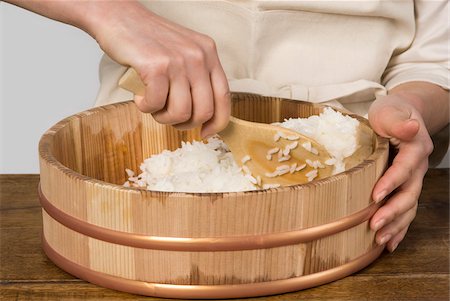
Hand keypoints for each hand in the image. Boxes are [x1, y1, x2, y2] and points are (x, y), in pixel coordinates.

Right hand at [93, 1, 229, 136]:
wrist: (118, 17)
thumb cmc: (148, 41)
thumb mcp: (184, 54)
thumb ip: (196, 78)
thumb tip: (203, 115)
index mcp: (209, 54)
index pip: (224, 97)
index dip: (217, 121)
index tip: (206, 132)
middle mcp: (199, 56)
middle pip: (203, 111)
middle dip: (184, 124)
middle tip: (168, 117)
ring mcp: (178, 61)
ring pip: (181, 112)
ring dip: (163, 118)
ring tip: (152, 105)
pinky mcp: (156, 66)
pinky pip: (156, 104)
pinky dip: (145, 107)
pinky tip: (139, 97)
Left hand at [368, 95, 432, 251]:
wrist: (402, 114)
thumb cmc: (391, 112)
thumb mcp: (390, 111)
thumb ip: (398, 121)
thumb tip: (411, 127)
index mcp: (415, 148)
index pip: (403, 168)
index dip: (391, 183)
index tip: (375, 196)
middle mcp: (418, 167)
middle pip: (409, 193)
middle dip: (393, 211)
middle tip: (374, 226)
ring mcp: (413, 179)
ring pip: (410, 206)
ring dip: (396, 225)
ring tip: (380, 240)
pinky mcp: (406, 186)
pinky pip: (406, 210)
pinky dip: (400, 227)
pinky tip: (389, 242)